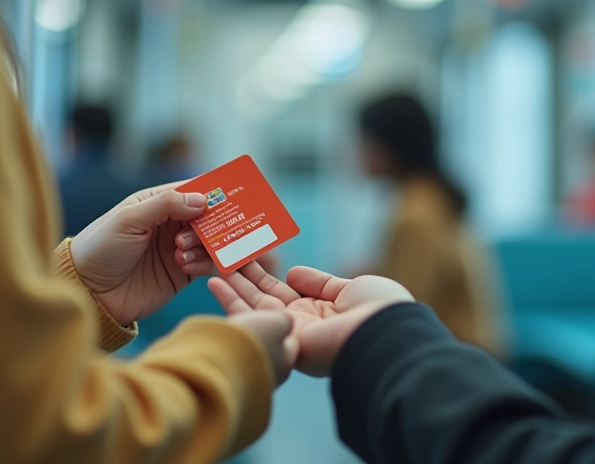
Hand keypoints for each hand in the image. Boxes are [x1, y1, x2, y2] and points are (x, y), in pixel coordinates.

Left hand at [70, 182, 215, 325]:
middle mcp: (172, 224)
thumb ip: (165, 205)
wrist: (90, 293)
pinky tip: (185, 265)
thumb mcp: (129, 219)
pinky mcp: (183, 273)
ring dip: (205, 244)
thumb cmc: (101, 248)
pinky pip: (207, 264)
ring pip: (211, 240)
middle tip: (216, 228)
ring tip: (182, 251)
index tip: (233, 194)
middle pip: (208, 216)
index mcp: (157, 203)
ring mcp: (179, 248)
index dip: (213, 190)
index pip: (193, 190)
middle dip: (215, 221)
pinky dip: (205, 263)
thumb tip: (202, 199)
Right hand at [208, 263, 412, 375]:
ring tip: (208, 263)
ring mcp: (290, 334)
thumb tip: (293, 273)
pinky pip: (252, 318)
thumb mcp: (348, 287)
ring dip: (230, 286)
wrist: (387, 332)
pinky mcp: (282, 341)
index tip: (244, 256)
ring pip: (253, 306)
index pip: (282, 291)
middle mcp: (301, 326)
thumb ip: (319, 282)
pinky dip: (230, 301)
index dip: (262, 274)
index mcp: (319, 313)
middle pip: (263, 298)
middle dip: (241, 277)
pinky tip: (213, 281)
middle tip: (218, 254)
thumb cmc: (379, 309)